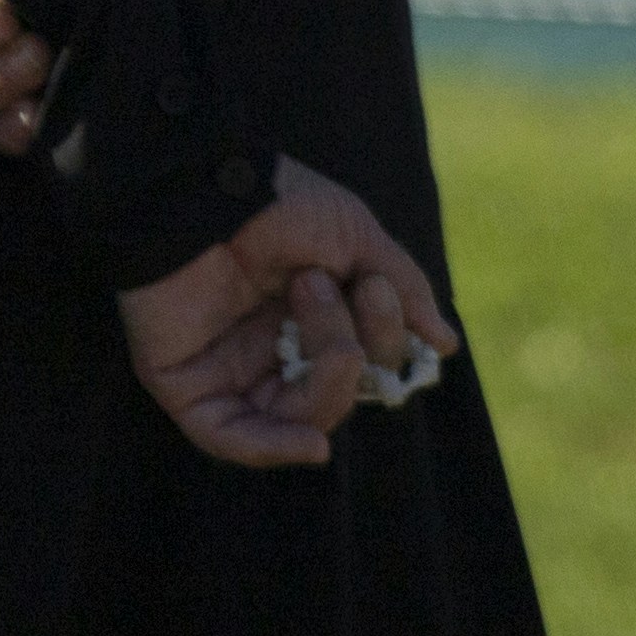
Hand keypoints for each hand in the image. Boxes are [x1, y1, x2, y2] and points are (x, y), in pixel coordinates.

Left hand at [117, 155, 459, 472]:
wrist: (204, 186)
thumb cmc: (276, 200)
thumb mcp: (355, 235)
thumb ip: (402, 290)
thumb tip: (444, 346)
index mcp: (314, 315)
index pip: (368, 364)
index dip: (384, 340)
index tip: (374, 287)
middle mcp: (275, 349)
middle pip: (338, 395)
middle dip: (349, 347)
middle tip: (321, 282)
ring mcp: (232, 371)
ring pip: (300, 418)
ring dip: (322, 370)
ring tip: (305, 295)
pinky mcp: (190, 386)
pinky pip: (234, 440)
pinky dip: (277, 448)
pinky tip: (314, 446)